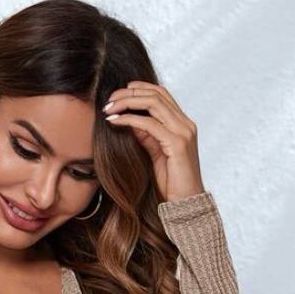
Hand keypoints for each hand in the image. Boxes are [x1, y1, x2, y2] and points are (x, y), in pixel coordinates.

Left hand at [102, 81, 204, 202]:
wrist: (186, 205)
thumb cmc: (171, 184)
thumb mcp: (156, 155)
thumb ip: (147, 137)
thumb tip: (130, 121)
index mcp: (182, 124)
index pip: (162, 94)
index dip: (140, 88)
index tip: (119, 92)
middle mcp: (185, 124)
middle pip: (156, 94)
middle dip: (130, 93)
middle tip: (109, 99)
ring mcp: (183, 132)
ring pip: (153, 103)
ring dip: (127, 102)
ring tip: (109, 108)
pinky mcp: (177, 144)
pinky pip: (149, 124)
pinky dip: (129, 120)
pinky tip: (114, 121)